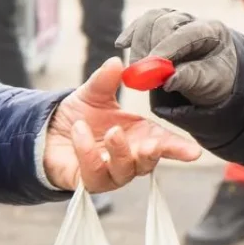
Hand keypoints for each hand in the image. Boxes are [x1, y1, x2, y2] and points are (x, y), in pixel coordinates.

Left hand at [44, 58, 203, 192]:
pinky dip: (87, 152)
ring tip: (110, 131)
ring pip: (124, 171)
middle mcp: (129, 157)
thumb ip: (106, 80)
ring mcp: (110, 173)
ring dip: (119, 151)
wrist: (48, 132)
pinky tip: (79, 132)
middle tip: (151, 143)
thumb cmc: (80, 115)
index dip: (180, 149)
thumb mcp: (93, 93)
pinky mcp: (89, 182)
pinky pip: (93, 173)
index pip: (165, 144)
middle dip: (152, 155)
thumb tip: (117, 62)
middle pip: (148, 164)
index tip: (194, 152)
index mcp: (140, 136)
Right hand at [117, 8, 239, 105]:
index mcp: (212, 30)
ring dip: (139, 42)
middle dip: (150, 46)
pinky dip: (132, 33)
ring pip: (151, 19)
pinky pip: (142, 22)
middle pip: (165, 22)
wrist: (214, 74)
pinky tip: (121, 45)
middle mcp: (193, 19)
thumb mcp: (211, 83)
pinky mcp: (159, 23)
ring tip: (136, 68)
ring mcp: (175, 18)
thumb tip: (168, 80)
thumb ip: (192, 79)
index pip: (186, 34)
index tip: (149, 68)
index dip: (165, 48)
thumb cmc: (215, 78)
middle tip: (140, 72)